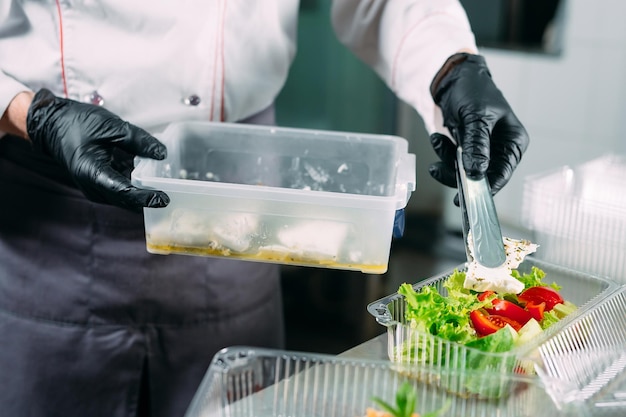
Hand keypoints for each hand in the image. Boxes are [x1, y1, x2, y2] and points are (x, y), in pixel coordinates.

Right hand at [26, 88, 169, 211]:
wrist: (53, 125)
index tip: (163, 198)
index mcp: (91, 171)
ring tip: (164, 184)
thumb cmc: (77, 123)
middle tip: (170, 192)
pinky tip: (150, 177)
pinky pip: (120, 191)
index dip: (145, 197)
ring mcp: (94, 188)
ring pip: (124, 198)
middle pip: (125, 200)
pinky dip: (135, 186)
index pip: (123, 191)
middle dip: (147, 199)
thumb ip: (139, 141)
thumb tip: (161, 154)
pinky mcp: (99, 185)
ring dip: (142, 193)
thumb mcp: (112, 126)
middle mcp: (91, 186)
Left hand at [428, 53, 528, 204]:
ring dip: (447, 159)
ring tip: (438, 140)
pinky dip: (443, 153)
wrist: (451, 77)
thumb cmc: (472, 89)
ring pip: (464, 171)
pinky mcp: (465, 149)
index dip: (485, 187)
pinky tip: (438, 139)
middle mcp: (500, 149)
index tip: (467, 196)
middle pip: (481, 176)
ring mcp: (481, 150)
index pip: (502, 173)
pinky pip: (453, 162)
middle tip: (439, 168)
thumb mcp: (476, 116)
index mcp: (513, 141)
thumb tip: (476, 172)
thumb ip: (476, 144)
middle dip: (458, 171)